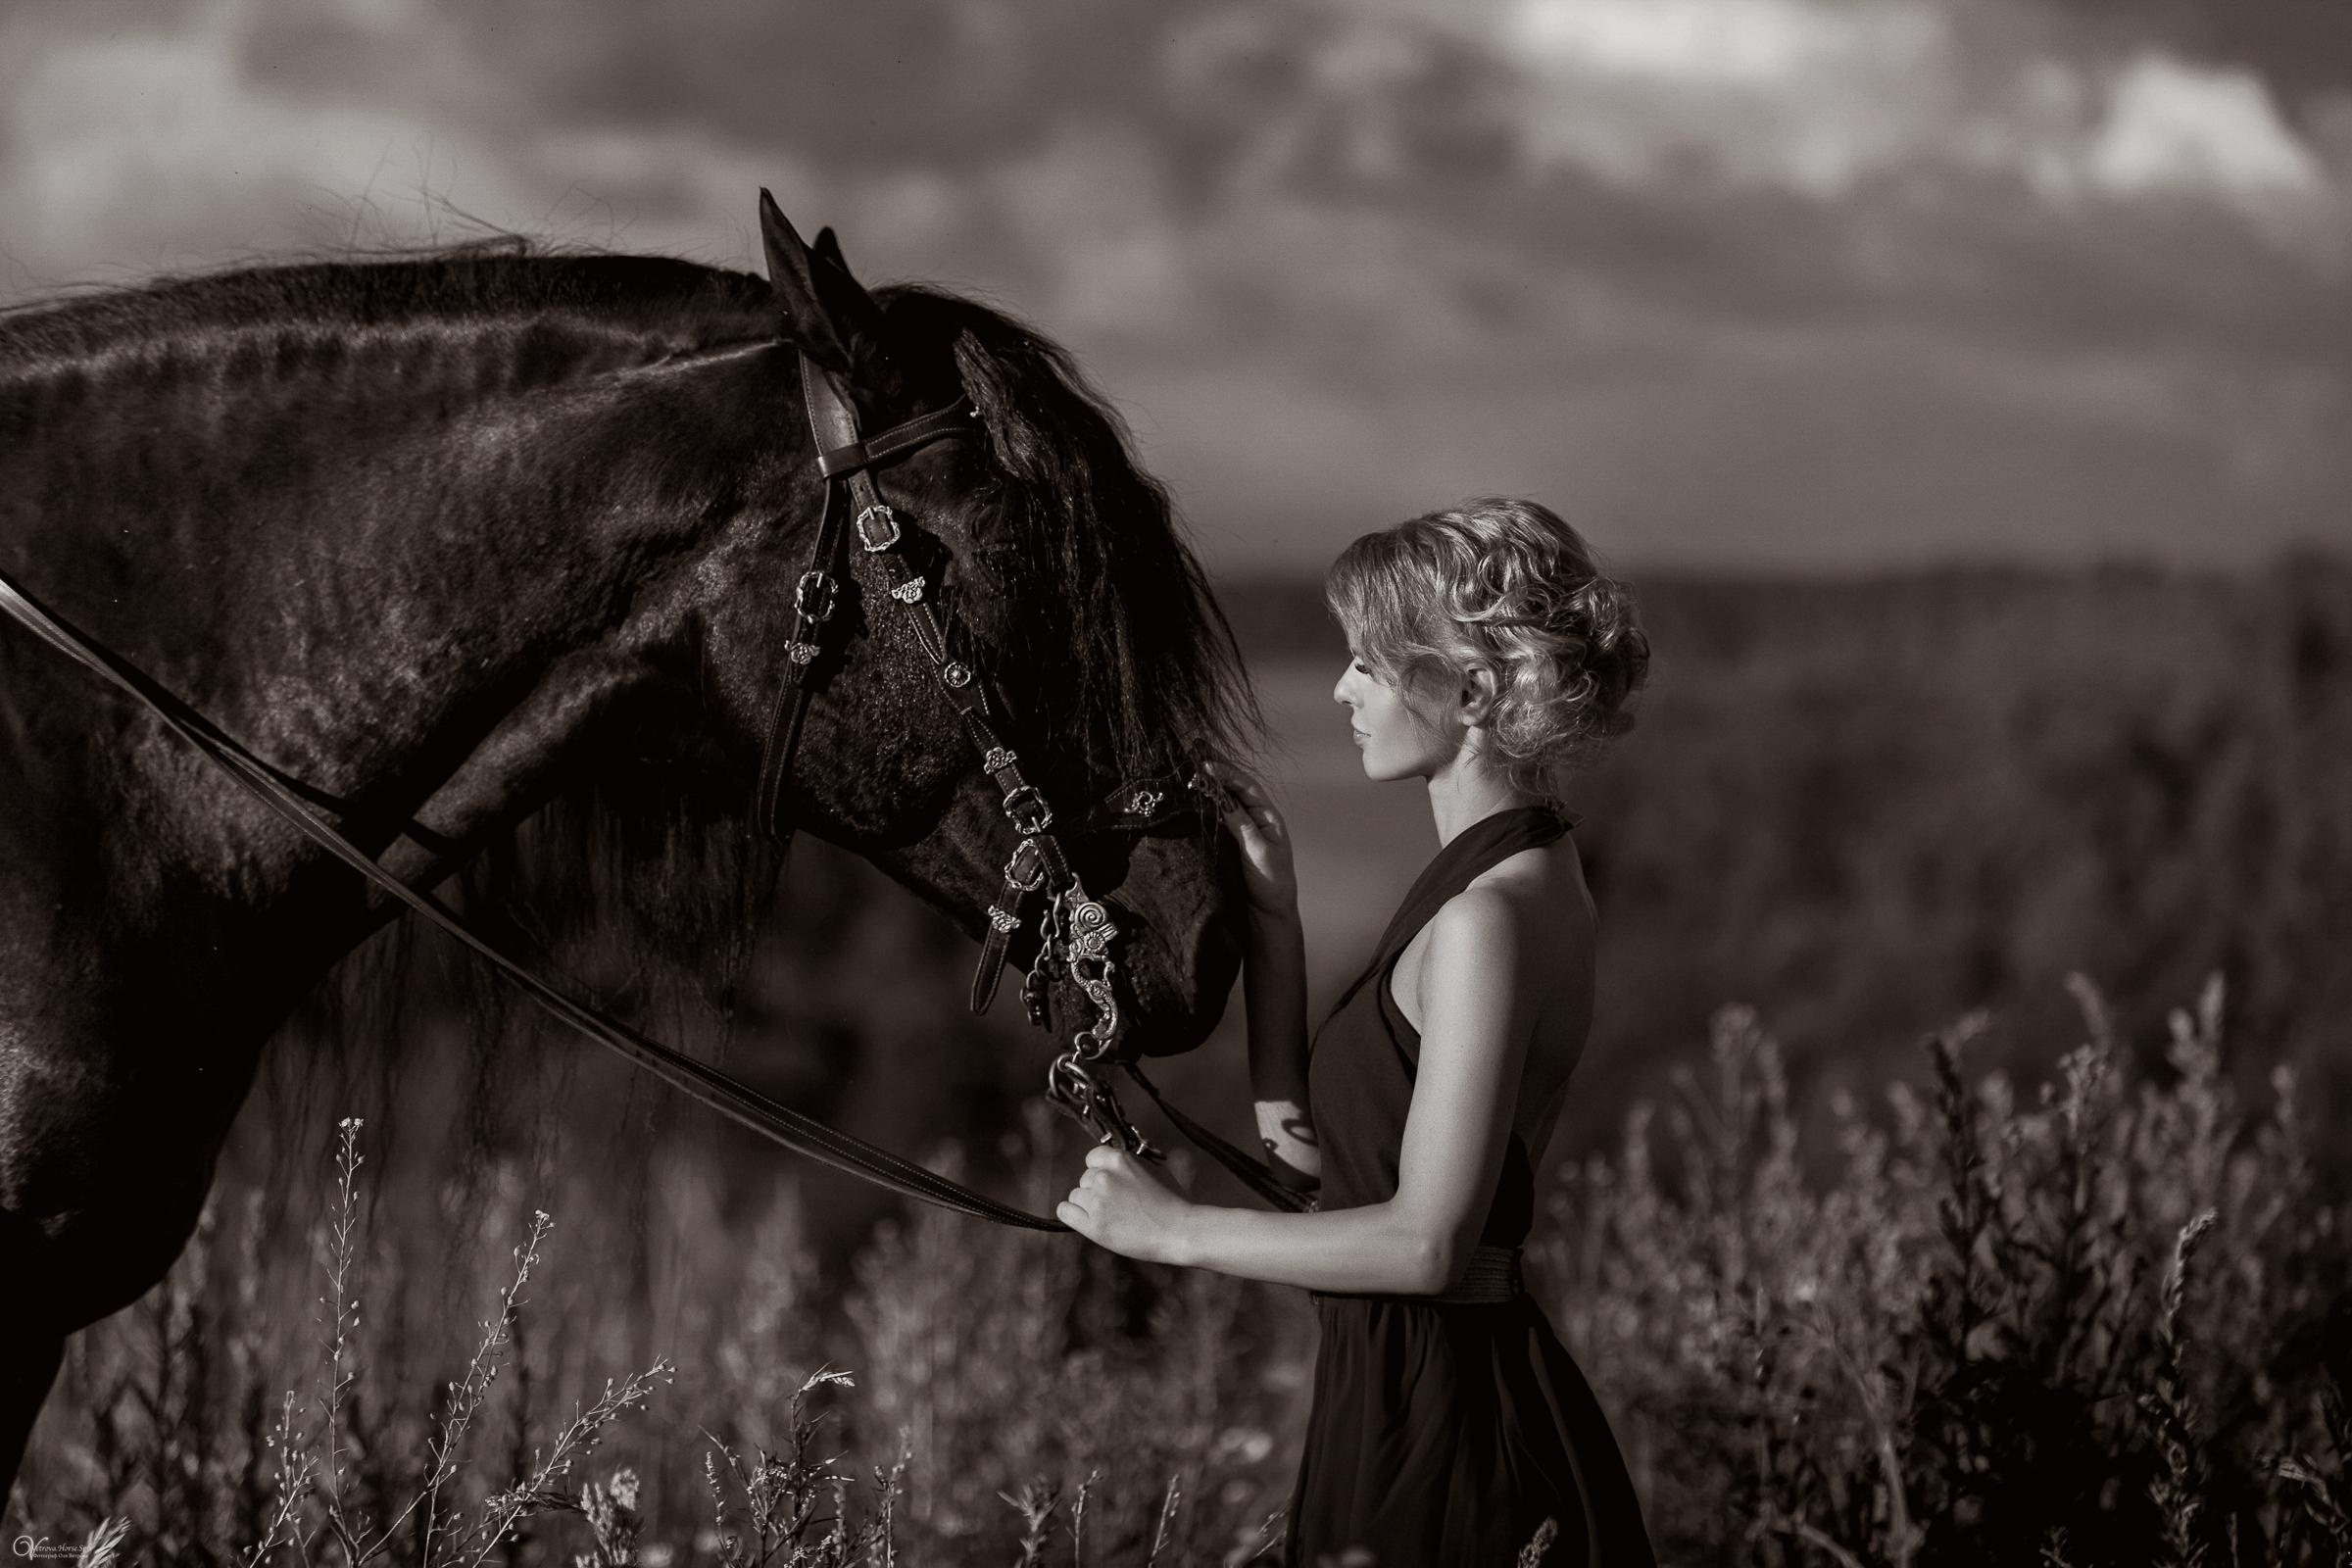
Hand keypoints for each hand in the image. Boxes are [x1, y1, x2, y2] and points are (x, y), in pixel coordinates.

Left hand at [1057, 1143, 1194, 1264]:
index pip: (1092, 1158)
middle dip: (1096, 1189)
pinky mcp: (1093, 1225)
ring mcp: (1097, 1201)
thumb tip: (1113, 1159)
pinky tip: (1086, 1220)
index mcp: (1120, 1159)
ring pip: (1076, 1196)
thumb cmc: (1173, 1200)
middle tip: (1117, 1204)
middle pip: (1085, 1179)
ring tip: (1110, 1215)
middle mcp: (1104, 1177)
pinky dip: (1073, 1215)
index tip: (1111, 1182)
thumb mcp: (1154, 1169)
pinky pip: (1065, 1211)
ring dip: (1088, 1204)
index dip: (1100, 1169)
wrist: (1179, 1231)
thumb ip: (1130, 1163)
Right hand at [1201, 760, 1297, 919]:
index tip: (1205, 766)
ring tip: (1191, 770)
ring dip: (1210, 786)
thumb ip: (1240, 824)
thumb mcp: (1257, 851)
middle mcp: (1256, 818)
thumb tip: (1221, 798)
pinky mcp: (1231, 843)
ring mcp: (1243, 830)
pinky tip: (1194, 798)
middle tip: (1195, 755)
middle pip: (1235, 788)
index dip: (1227, 773)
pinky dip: (1207, 805)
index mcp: (1268, 817)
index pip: (1247, 787)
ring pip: (1225, 801)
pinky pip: (1218, 818)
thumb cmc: (1270, 882)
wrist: (1267, 914)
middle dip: (1217, 771)